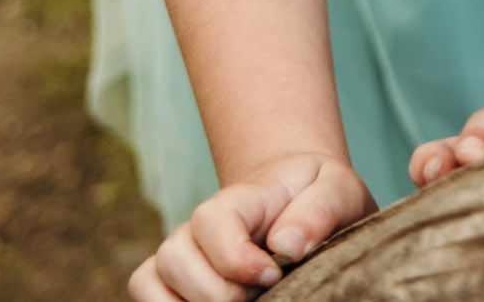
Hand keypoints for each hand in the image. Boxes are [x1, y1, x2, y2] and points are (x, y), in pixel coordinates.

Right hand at [128, 151, 373, 300]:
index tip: (272, 275)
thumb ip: (320, 210)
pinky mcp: (174, 277)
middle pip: (174, 257)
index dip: (234, 258)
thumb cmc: (319, 197)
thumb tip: (285, 246)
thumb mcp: (339, 191)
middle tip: (262, 294)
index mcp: (242, 198)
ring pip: (152, 279)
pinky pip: (145, 292)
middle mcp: (201, 224)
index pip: (210, 221)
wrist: (301, 197)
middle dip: (219, 293)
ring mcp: (183, 251)